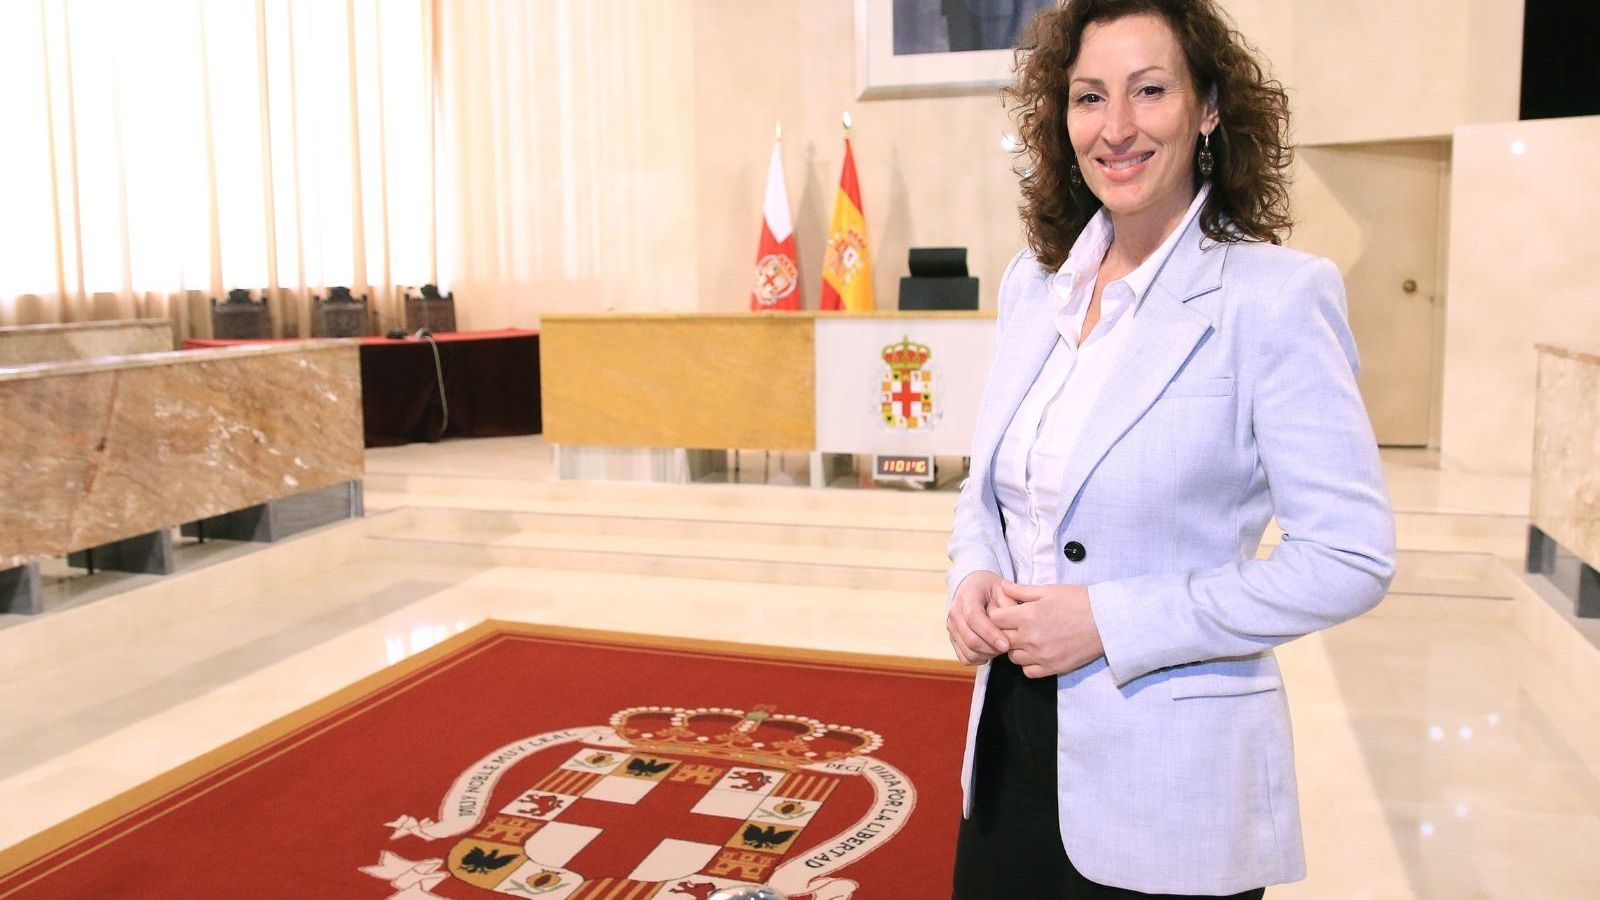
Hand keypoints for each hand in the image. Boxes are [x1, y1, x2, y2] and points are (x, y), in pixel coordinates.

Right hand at [946, 570, 1008, 664]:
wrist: (974, 588)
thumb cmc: (991, 590)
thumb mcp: (1004, 590)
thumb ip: (1009, 605)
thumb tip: (1011, 625)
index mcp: (967, 596)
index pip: (974, 618)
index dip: (990, 634)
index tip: (1006, 645)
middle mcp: (955, 612)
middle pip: (970, 639)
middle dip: (992, 648)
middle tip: (1009, 647)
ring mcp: (952, 627)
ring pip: (968, 651)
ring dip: (988, 654)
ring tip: (1000, 648)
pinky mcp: (953, 639)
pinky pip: (965, 658)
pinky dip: (979, 659)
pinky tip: (990, 651)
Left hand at [989, 581, 1104, 677]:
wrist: (1106, 621)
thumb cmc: (1079, 601)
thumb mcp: (1048, 590)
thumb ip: (1021, 590)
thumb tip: (1001, 585)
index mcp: (1027, 616)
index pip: (994, 619)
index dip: (997, 614)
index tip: (1004, 612)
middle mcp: (1030, 638)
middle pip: (1001, 638)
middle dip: (1004, 631)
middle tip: (1014, 624)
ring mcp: (1041, 655)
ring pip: (1013, 657)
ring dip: (1015, 648)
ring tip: (1026, 638)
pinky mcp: (1052, 668)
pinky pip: (1028, 671)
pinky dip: (1028, 663)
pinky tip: (1036, 652)